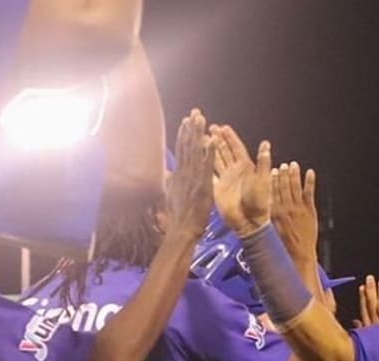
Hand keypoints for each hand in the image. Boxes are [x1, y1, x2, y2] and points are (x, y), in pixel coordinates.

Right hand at [165, 109, 212, 237]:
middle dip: (191, 128)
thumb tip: (165, 172)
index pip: (182, 149)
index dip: (184, 134)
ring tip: (201, 119)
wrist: (182, 230)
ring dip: (199, 134)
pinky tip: (212, 140)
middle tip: (195, 112)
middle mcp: (185, 172)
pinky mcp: (203, 185)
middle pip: (188, 146)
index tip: (186, 120)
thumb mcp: (170, 194)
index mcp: (179, 174)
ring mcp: (193, 178)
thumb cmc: (178, 216)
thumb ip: (169, 181)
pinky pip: (207, 166)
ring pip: (196, 152)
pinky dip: (209, 152)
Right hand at [209, 125, 271, 235]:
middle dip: (218, 139)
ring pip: (216, 159)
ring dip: (210, 149)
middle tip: (210, 127)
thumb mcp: (263, 180)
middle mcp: (235, 171)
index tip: (224, 127)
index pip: (237, 148)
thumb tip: (266, 143)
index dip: (231, 137)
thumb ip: (263, 162)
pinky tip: (197, 156)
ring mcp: (225, 179)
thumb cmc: (260, 202)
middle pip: (225, 151)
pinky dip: (204, 164)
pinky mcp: (217, 188)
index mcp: (246, 167)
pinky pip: (209, 173)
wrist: (249, 222)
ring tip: (202, 137)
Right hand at [270, 161, 317, 263]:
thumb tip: (260, 207)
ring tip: (294, 165)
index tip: (272, 170)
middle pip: (283, 187)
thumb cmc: (284, 247)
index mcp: (274, 212)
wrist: (299, 255)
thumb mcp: (269, 230)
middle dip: (283, 174)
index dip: (272, 180)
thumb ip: (267, 216)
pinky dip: (310, 182)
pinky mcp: (310, 211)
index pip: (272, 192)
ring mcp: (299, 208)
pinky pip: (310, 193)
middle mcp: (286, 208)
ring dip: (294, 175)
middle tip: (283, 165)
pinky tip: (310, 173)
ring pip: (295, 187)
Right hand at [357, 275, 378, 327]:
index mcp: (368, 328)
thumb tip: (355, 321)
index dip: (362, 298)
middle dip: (370, 291)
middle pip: (372, 305)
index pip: (364, 310)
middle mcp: (376, 324)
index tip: (362, 287)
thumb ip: (361, 329)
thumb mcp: (365, 342)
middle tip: (370, 278)